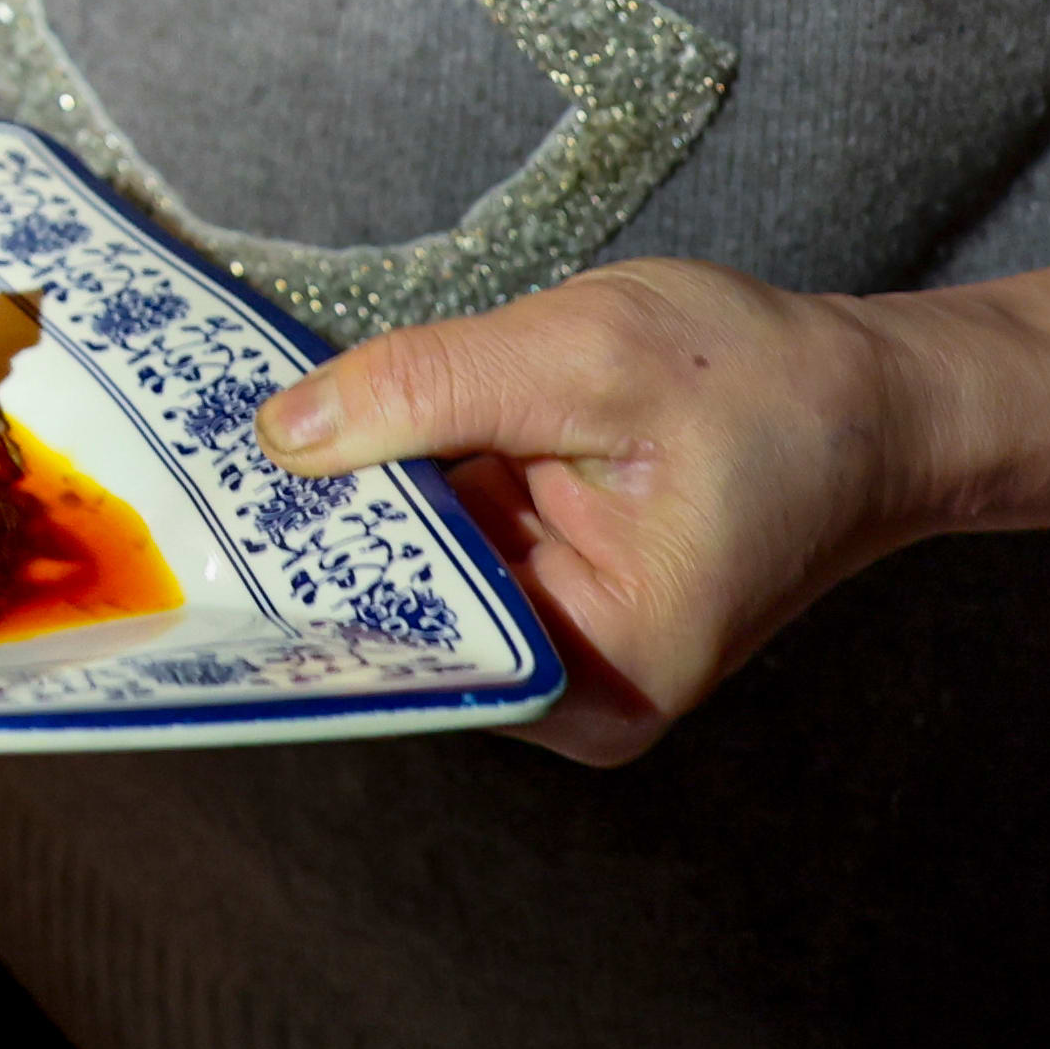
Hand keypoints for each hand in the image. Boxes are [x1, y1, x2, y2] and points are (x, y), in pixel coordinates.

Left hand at [251, 258, 940, 767]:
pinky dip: (397, 485)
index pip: (403, 635)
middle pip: (394, 607)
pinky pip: (441, 544)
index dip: (297, 566)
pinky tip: (326, 434)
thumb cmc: (764, 385)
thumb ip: (432, 389)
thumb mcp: (589, 355)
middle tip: (176, 458)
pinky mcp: (545, 595)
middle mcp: (568, 693)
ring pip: (407, 568)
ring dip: (344, 498)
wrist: (872, 402)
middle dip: (306, 525)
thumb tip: (283, 434)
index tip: (192, 516)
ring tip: (224, 439)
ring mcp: (556, 649)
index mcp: (596, 673)